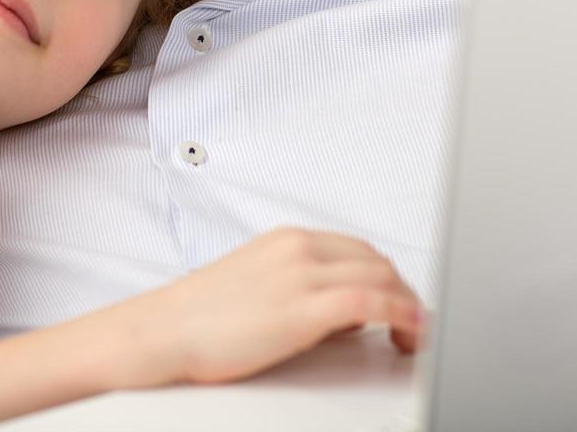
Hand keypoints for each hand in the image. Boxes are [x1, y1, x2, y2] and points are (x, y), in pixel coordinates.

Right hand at [124, 227, 422, 386]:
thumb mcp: (256, 286)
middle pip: (376, 262)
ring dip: (408, 307)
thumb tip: (340, 312)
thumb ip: (299, 287)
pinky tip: (410, 334)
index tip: (400, 301)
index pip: (358, 250)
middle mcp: (298, 249)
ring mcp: (301, 275)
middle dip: (402, 292)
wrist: (161, 332)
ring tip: (416, 336)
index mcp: (288, 241)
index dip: (387, 279)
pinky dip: (401, 316)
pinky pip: (370, 303)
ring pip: (381, 278)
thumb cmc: (198, 317)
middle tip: (412, 324)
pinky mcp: (302, 307)